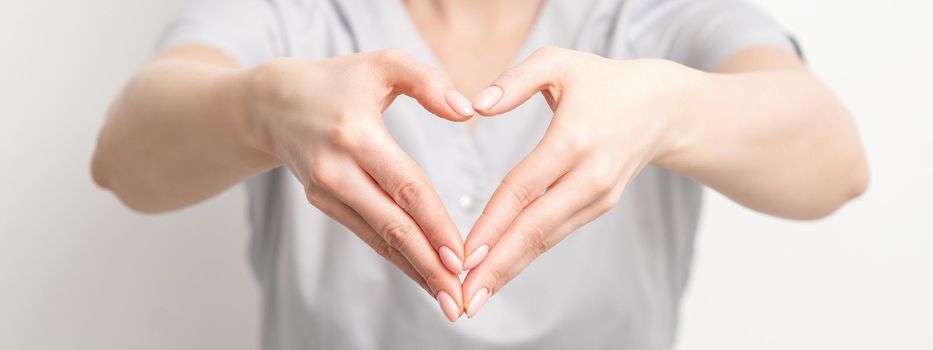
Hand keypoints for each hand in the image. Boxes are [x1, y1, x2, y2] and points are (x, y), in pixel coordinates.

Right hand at [243, 49, 476, 321]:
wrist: (272, 102)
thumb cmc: (338, 80)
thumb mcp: (383, 63)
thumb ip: (428, 81)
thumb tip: (467, 109)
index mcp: (357, 134)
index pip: (405, 187)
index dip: (434, 224)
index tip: (461, 256)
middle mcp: (337, 169)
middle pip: (391, 224)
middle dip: (428, 265)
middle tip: (458, 297)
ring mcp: (327, 191)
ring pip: (379, 238)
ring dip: (415, 271)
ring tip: (448, 299)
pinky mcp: (324, 203)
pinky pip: (368, 234)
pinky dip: (398, 258)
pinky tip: (424, 277)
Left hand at [460, 46, 694, 316]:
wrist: (663, 107)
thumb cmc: (602, 81)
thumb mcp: (559, 63)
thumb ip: (516, 80)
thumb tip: (476, 106)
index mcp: (574, 140)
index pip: (524, 189)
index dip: (493, 224)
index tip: (466, 255)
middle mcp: (588, 176)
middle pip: (536, 228)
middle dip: (499, 266)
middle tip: (466, 299)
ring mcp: (597, 196)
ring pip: (546, 238)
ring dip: (510, 269)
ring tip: (475, 297)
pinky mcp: (600, 206)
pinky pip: (556, 233)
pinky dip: (527, 256)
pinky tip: (500, 274)